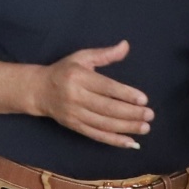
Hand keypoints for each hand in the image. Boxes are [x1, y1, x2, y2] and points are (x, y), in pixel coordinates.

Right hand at [33, 42, 152, 149]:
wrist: (39, 90)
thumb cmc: (64, 71)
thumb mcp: (82, 57)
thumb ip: (105, 54)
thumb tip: (126, 45)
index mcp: (79, 77)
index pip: (106, 88)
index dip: (125, 94)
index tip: (143, 100)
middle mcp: (76, 97)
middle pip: (107, 108)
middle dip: (131, 113)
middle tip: (150, 115)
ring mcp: (74, 114)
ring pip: (103, 124)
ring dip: (126, 127)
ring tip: (145, 128)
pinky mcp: (74, 126)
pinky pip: (96, 135)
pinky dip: (114, 140)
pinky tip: (130, 142)